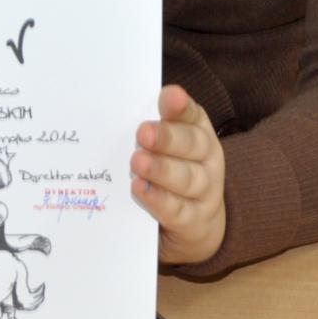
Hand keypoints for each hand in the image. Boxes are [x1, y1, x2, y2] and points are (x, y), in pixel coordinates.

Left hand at [130, 84, 225, 264]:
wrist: (193, 224)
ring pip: (187, 178)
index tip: (170, 94)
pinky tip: (139, 189)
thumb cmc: (169, 172)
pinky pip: (178, 210)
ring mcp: (205, 191)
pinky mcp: (194, 221)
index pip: (191, 115)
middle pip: (192, 145)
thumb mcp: (161, 148)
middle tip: (143, 133)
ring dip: (162, 170)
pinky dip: (159, 200)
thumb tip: (111, 111)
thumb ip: (146, 129)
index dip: (181, 106)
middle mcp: (206, 159)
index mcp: (197, 132)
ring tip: (137, 162)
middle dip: (168, 138)